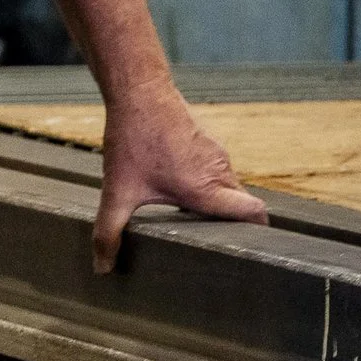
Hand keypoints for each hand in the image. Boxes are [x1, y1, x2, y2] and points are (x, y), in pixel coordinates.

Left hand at [92, 86, 266, 272]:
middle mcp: (219, 172)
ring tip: (194, 222)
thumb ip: (108, 233)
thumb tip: (102, 268)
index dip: (259, 231)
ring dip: (218, 205)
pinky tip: (181, 191)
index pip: (254, 212)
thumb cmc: (133, 139)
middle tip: (212, 245)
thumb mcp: (117, 191)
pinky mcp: (210, 145)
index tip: (248, 248)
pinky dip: (208, 186)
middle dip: (233, 226)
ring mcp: (217, 155)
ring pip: (229, 189)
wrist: (140, 92)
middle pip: (241, 206)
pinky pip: (219, 173)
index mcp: (205, 189)